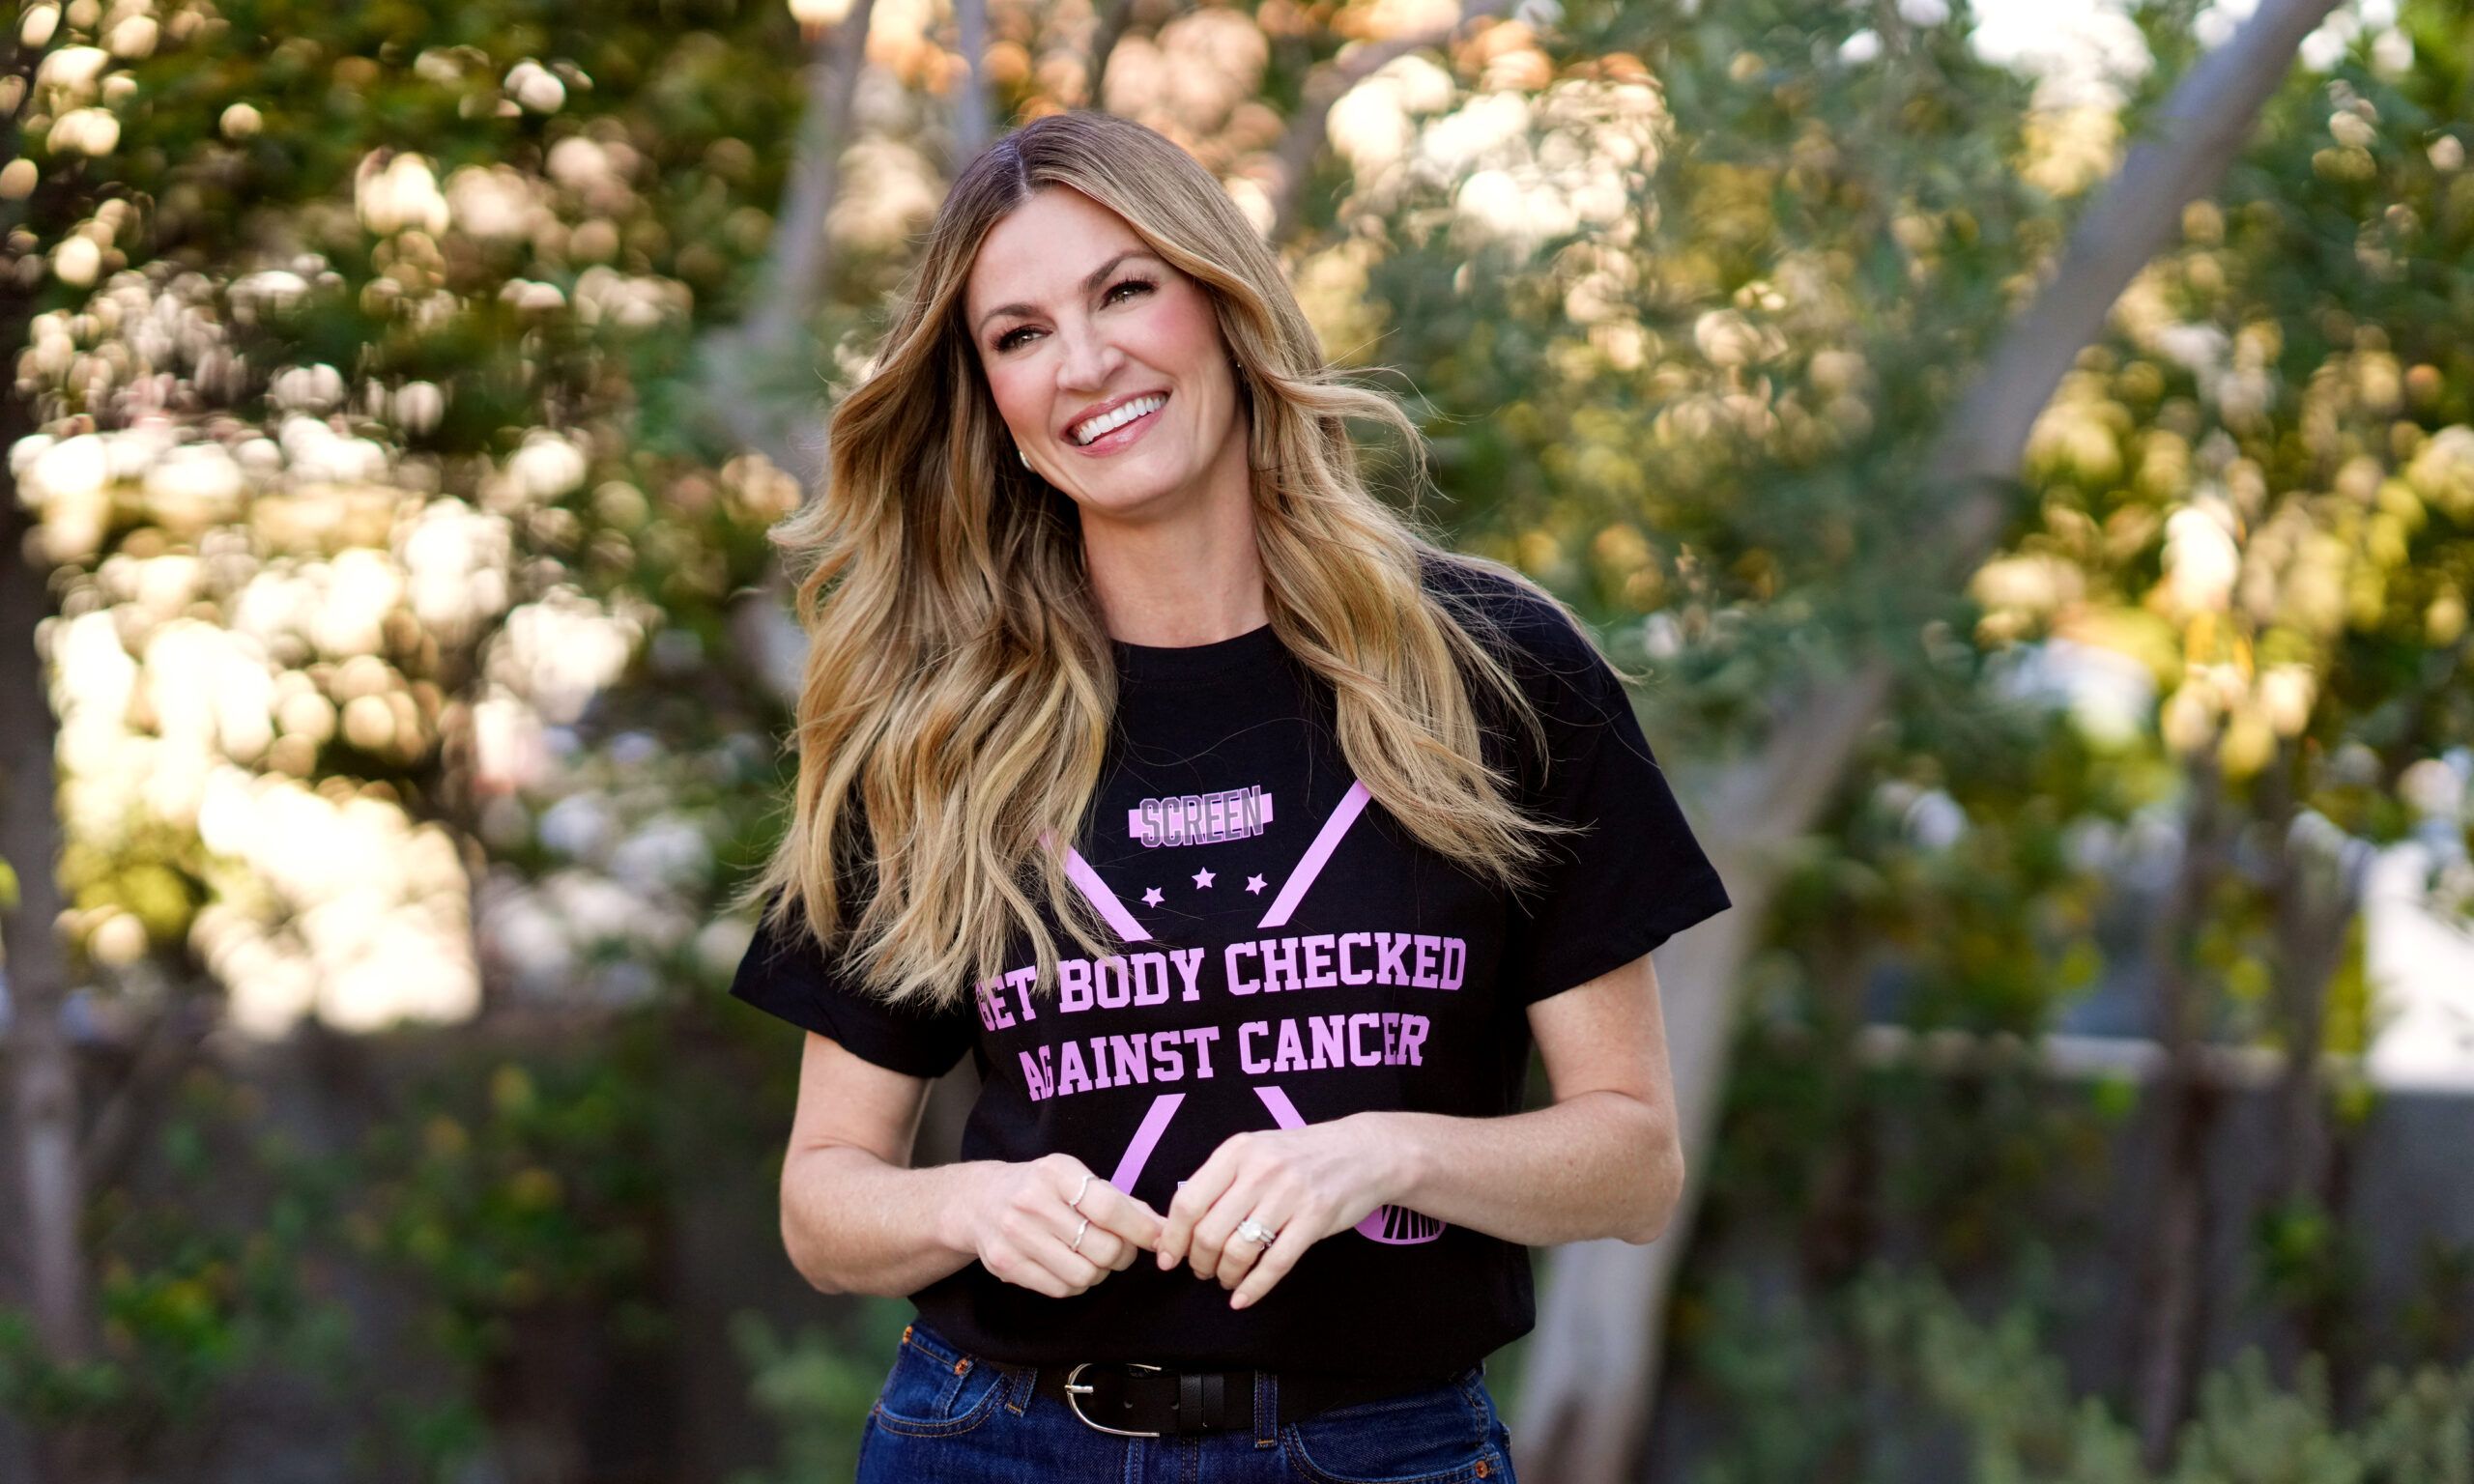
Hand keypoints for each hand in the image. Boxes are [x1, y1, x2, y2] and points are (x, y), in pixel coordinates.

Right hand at [966, 1153, 1164, 1297]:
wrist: (979, 1200)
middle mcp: (1033, 1202)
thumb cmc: (1040, 1188)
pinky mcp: (1007, 1264)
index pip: (1109, 1207)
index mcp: (1056, 1173)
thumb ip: (1119, 1201)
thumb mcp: (1075, 1179)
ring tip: (1092, 1258)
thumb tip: (1161, 1227)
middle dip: (1122, 1255)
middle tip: (1119, 1249)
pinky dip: (1076, 1284)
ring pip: (1085, 1275)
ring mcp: (1016, 1235)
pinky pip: (1061, 1289)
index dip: (1141, 1229)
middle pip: (1103, 1248)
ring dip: (1099, 1272)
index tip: (1159, 1239)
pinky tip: (1069, 1266)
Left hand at [1153, 1115, 1395, 1309]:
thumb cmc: (1302, 1155)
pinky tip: (1243, 1298)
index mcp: (1237, 1151)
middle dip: (1199, 1262)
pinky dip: (1253, 1288)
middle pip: (1208, 1232)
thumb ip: (1222, 1179)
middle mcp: (1260, 1170)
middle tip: (1202, 1271)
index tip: (1168, 1259)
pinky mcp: (1315, 1219)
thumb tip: (1180, 1224)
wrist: (1364, 1152)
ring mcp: (1289, 1194)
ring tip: (1226, 1280)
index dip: (1173, 1237)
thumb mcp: (1257, 1151)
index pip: (1188, 1201)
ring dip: (1225, 1276)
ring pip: (1239, 1251)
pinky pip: (1275, 1264)